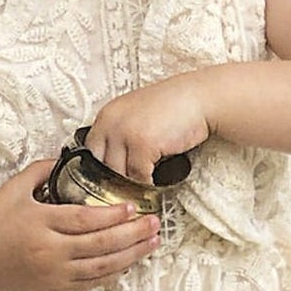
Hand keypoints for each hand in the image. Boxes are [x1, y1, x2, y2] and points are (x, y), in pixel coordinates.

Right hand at [0, 161, 159, 290]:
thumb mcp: (14, 188)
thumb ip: (44, 170)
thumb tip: (73, 158)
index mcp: (40, 223)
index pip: (83, 220)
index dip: (111, 214)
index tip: (132, 206)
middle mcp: (50, 251)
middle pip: (100, 244)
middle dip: (132, 234)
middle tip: (154, 222)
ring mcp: (55, 272)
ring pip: (102, 266)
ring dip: (131, 254)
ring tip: (152, 241)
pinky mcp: (56, 286)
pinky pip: (92, 282)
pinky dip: (114, 273)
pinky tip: (131, 261)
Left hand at [84, 75, 211, 182]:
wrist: (200, 98)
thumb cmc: (173, 108)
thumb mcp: (136, 116)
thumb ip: (120, 135)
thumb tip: (112, 165)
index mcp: (107, 115)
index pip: (90, 151)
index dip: (99, 170)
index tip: (109, 182)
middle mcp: (111, 122)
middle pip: (101, 165)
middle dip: (113, 182)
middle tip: (125, 193)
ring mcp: (125, 132)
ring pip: (118, 174)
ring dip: (131, 186)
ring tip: (140, 192)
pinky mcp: (142, 144)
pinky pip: (138, 176)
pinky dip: (147, 184)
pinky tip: (154, 183)